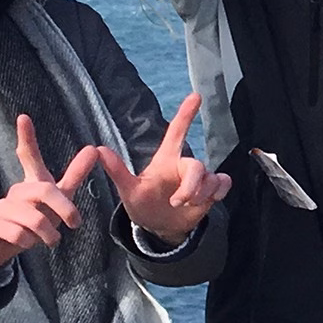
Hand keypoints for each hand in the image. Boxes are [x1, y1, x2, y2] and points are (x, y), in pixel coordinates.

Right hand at [0, 115, 98, 272]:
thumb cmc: (33, 219)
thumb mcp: (58, 199)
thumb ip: (74, 176)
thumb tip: (93, 149)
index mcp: (32, 183)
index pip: (28, 156)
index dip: (27, 137)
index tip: (24, 116)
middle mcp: (15, 191)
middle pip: (44, 191)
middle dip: (64, 208)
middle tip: (75, 224)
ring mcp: (0, 207)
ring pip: (33, 219)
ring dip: (47, 234)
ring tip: (50, 240)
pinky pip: (16, 233)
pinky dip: (29, 242)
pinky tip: (27, 244)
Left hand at [97, 92, 233, 245]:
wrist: (158, 227)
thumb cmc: (143, 204)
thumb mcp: (128, 190)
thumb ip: (117, 170)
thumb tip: (98, 149)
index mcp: (166, 160)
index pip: (177, 132)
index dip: (186, 114)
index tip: (196, 95)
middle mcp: (184, 165)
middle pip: (197, 165)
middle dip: (191, 185)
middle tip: (178, 201)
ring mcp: (199, 179)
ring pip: (212, 177)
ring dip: (201, 194)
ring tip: (186, 205)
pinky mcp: (211, 191)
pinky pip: (224, 182)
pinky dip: (219, 192)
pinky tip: (209, 200)